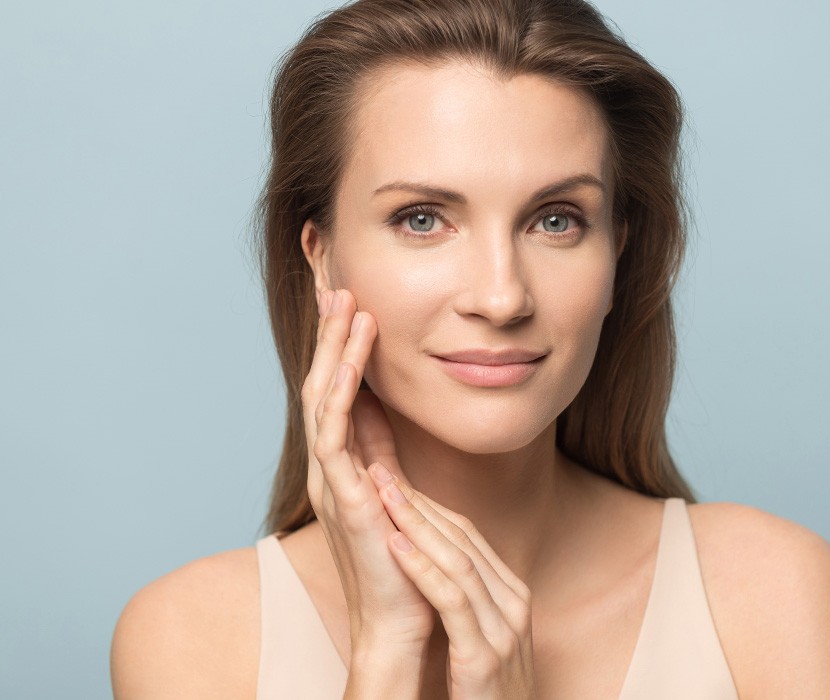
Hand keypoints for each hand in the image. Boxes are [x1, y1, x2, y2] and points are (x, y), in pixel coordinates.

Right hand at [301, 287, 435, 657]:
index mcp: (342, 461)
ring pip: (323, 399)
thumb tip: (379, 405)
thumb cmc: (400, 558)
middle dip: (329, 333)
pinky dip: (341, 393)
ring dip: (334, 350)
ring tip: (346, 304)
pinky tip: (351, 359)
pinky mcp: (343, 497)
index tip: (347, 298)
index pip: (335, 388)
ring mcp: (331, 479)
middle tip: (337, 283)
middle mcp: (329, 465)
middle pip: (322, 382)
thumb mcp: (390, 485)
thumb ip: (380, 447)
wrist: (399, 620)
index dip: (338, 343)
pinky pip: (335, 435)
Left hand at [370, 466, 538, 699]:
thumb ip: (467, 596)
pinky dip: (421, 568)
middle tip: (383, 472)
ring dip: (416, 523)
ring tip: (382, 494)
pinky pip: (451, 600)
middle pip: (463, 539)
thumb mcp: (481, 634)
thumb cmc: (483, 690)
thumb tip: (432, 557)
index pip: (469, 536)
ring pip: (457, 560)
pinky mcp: (483, 655)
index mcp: (512, 593)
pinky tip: (395, 544)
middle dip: (419, 502)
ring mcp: (503, 629)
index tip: (395, 480)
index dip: (430, 505)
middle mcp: (513, 603)